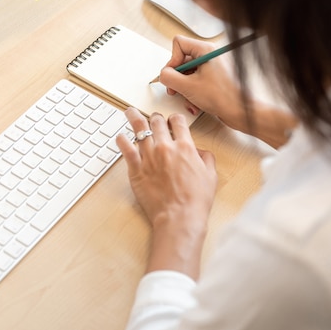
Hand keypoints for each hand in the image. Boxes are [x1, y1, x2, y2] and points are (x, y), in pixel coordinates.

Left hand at [116, 108, 216, 276]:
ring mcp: (149, 157)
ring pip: (138, 129)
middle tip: (152, 117)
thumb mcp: (210, 175)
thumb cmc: (195, 200)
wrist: (180, 217)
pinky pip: (125, 148)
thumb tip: (199, 151)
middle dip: (155, 117)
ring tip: (129, 112)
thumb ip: (206, 158)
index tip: (172, 120)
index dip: (175, 118)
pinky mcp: (136, 169)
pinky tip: (120, 136)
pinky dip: (122, 140)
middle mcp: (165, 147)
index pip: (178, 121)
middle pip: (157, 121)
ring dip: (134, 118)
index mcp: (185, 147)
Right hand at [160, 35, 246, 130]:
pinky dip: (193, 93)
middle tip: (174, 90)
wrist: (241, 112)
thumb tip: (162, 74)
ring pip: (188, 73)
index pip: (179, 44)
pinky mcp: (215, 78)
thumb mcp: (187, 86)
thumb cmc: (222, 97)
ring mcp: (213, 67)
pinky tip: (196, 104)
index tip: (173, 75)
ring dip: (184, 89)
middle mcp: (210, 55)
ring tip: (188, 100)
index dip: (172, 60)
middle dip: (177, 78)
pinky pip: (196, 81)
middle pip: (182, 60)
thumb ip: (169, 77)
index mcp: (206, 50)